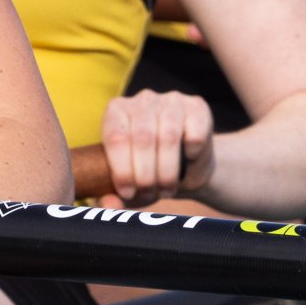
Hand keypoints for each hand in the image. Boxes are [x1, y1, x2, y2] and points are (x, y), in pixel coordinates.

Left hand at [99, 90, 216, 206]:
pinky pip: (194, 133)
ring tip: (167, 189)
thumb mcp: (129, 189)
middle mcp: (142, 100)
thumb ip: (112, 198)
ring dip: (168, 171)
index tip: (128, 192)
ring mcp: (171, 100)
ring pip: (168, 136)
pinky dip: (192, 154)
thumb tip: (108, 204)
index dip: (122, 169)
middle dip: (146, 174)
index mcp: (116, 111)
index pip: (116, 137)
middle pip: (143, 138)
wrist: (190, 168)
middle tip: (149, 194)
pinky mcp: (197, 106)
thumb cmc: (150, 176)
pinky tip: (188, 161)